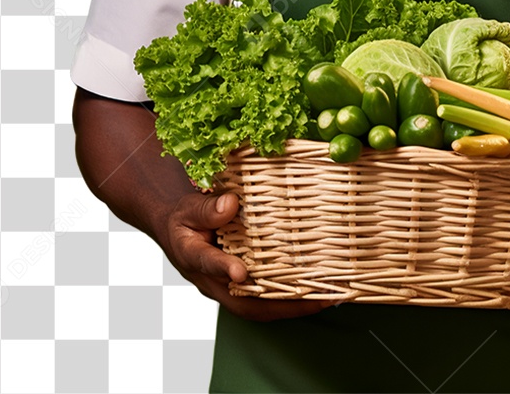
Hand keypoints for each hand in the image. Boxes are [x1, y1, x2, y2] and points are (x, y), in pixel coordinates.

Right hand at [162, 191, 332, 321]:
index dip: (223, 269)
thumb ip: (207, 208)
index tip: (240, 271)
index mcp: (194, 257)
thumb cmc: (185, 219)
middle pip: (245, 303)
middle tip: (316, 298)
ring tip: (328, 297)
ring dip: (293, 305)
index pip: (208, 264)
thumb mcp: (189, 208)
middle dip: (281, 304)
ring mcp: (229, 288)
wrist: (181, 232)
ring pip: (260, 306)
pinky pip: (266, 298)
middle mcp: (214, 282)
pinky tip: (317, 290)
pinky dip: (291, 298)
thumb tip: (230, 204)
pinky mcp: (242, 287)